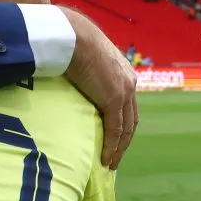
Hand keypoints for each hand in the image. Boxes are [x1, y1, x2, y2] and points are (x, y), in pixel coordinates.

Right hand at [61, 8, 137, 169]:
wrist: (73, 36)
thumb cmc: (71, 42)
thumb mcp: (83, 60)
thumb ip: (84, 73)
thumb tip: (69, 79)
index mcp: (123, 74)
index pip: (127, 106)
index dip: (123, 125)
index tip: (115, 140)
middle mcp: (129, 84)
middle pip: (131, 120)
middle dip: (124, 141)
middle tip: (114, 157)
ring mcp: (124, 92)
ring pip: (126, 129)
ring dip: (119, 149)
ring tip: (110, 164)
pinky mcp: (113, 99)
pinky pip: (115, 130)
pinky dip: (112, 147)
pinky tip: (105, 159)